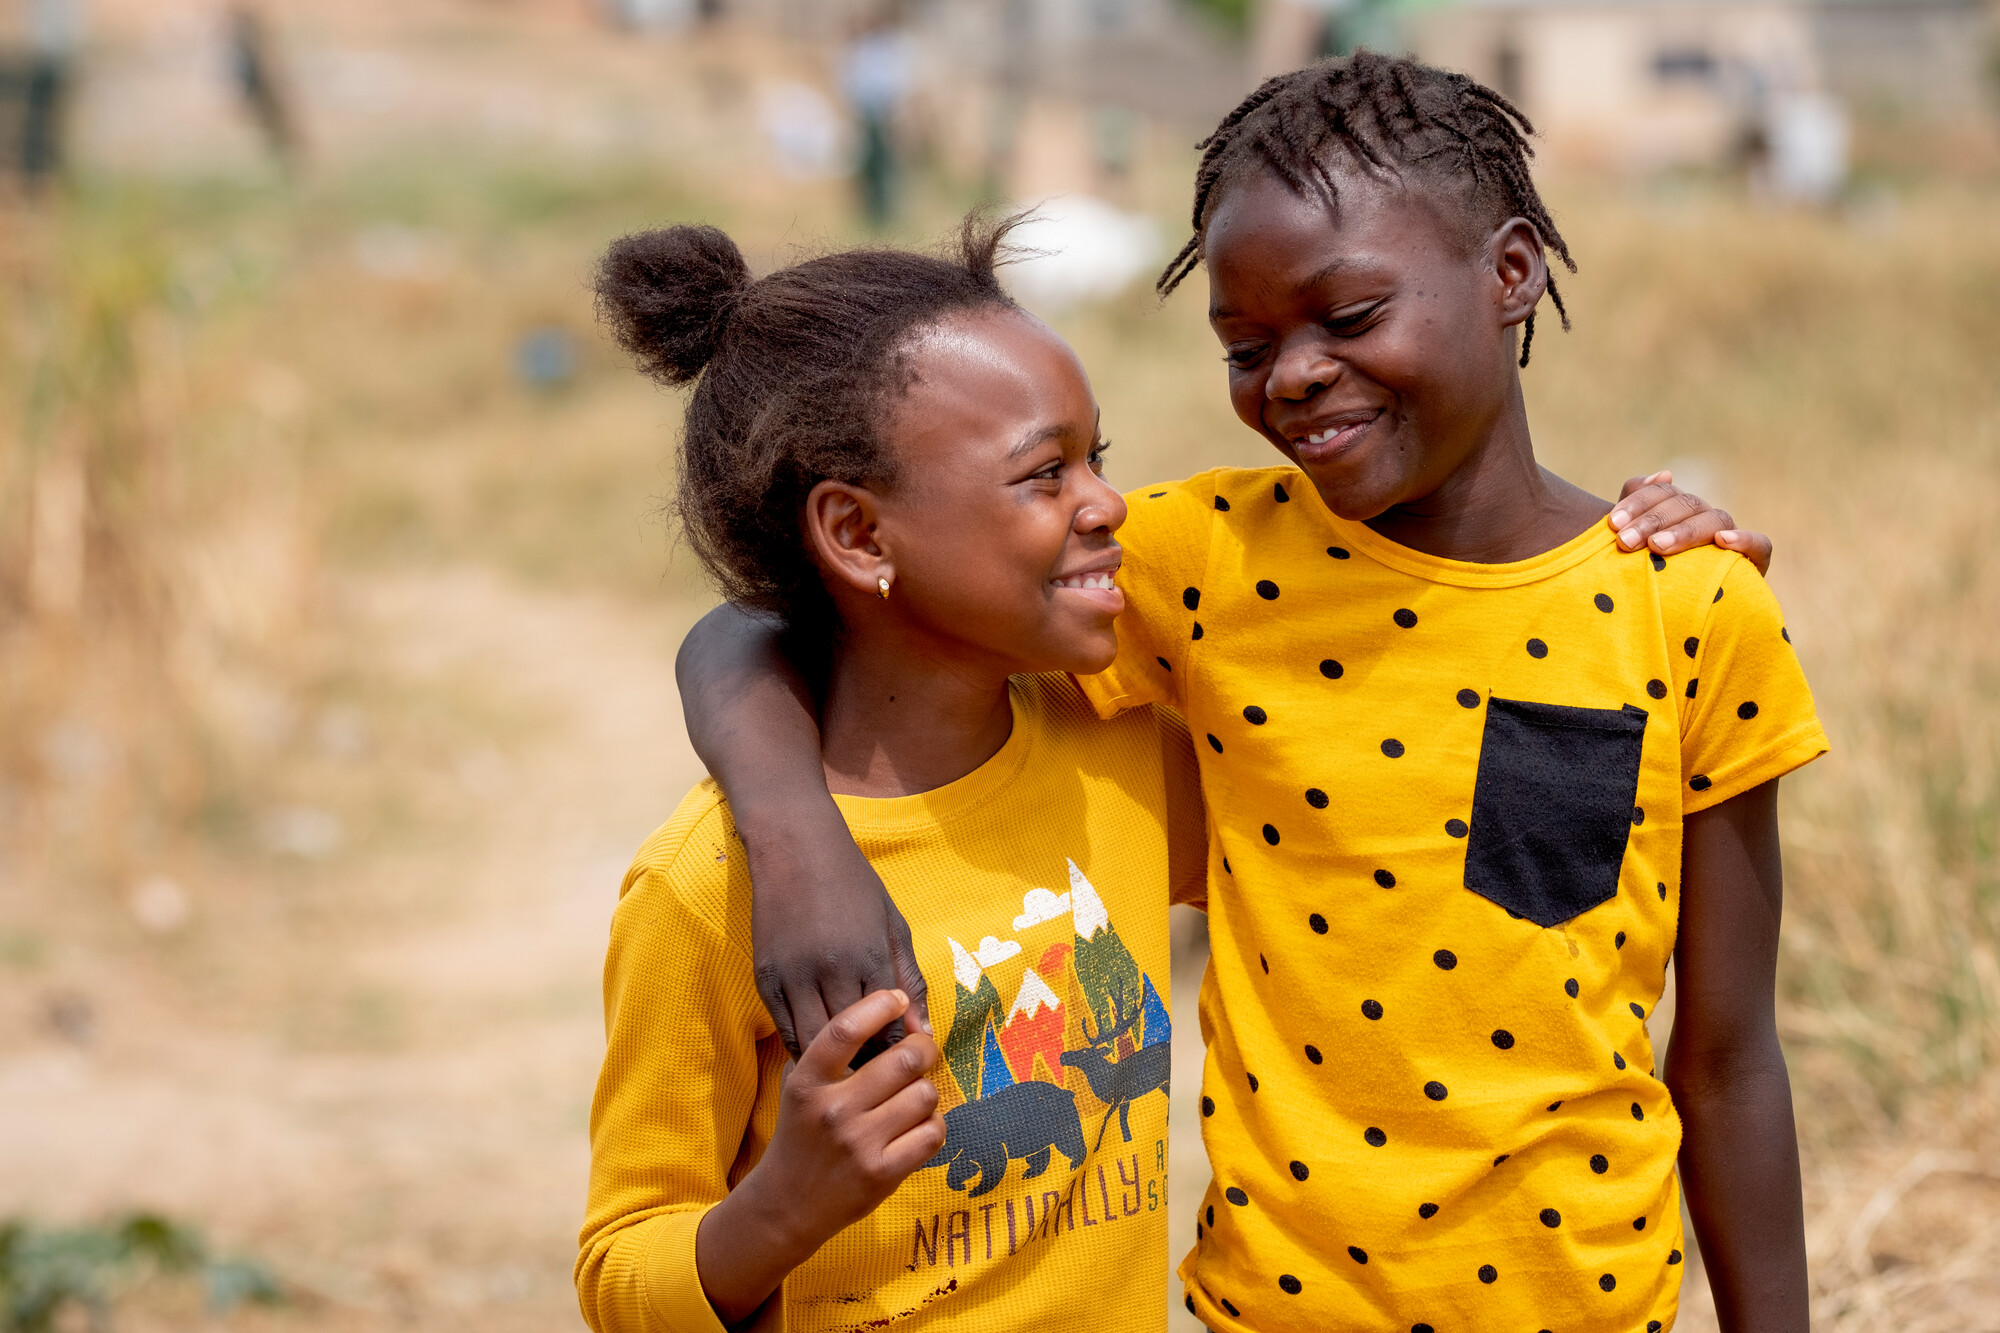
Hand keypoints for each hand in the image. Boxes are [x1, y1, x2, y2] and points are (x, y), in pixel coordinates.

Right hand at [696, 990, 943, 1323]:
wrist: (786, 1204)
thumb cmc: (801, 1134)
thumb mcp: (799, 1086)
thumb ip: (832, 1052)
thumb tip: (894, 1011)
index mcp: (807, 1081)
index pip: (846, 1029)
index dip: (881, 1006)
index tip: (899, 1000)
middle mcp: (832, 1109)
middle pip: (904, 1059)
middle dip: (923, 1048)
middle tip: (921, 1052)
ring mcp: (859, 1143)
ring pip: (925, 1095)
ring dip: (926, 1092)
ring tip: (913, 1097)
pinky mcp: (882, 1174)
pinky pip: (933, 1133)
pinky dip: (933, 1126)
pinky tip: (917, 1127)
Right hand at [746, 810, 931, 1062]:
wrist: (794, 847)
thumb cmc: (853, 884)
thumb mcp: (892, 925)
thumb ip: (909, 980)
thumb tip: (922, 1032)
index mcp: (869, 958)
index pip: (889, 1031)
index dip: (898, 1057)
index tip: (904, 1068)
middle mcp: (830, 971)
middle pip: (852, 1046)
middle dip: (868, 1068)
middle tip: (879, 1083)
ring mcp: (793, 976)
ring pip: (814, 1046)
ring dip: (833, 1065)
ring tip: (850, 1074)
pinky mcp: (765, 979)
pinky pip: (784, 1031)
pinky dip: (803, 1049)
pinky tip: (820, 1055)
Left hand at [1610, 471, 1772, 575]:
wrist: (1676, 620)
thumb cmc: (1648, 579)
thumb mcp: (1634, 545)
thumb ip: (1637, 503)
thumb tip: (1664, 474)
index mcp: (1677, 512)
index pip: (1664, 492)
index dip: (1638, 502)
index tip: (1612, 523)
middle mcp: (1705, 520)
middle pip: (1687, 504)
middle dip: (1653, 520)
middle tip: (1625, 541)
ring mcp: (1731, 540)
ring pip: (1717, 520)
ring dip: (1686, 531)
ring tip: (1658, 546)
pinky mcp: (1753, 564)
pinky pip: (1760, 545)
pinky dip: (1745, 540)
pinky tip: (1723, 541)